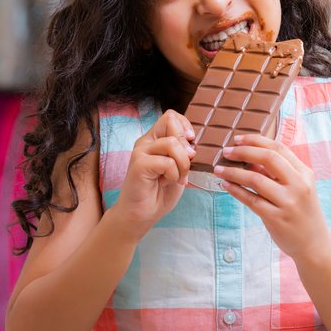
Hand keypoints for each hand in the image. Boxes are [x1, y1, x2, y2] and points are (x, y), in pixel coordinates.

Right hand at [113, 110, 194, 238]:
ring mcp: (141, 152)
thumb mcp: (178, 167)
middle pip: (171, 121)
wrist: (141, 215)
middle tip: (186, 164)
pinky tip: (167, 183)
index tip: (191, 143)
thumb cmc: (159, 192)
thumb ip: (183, 152)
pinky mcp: (139, 165)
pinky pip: (167, 162)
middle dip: (186, 144)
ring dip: (182, 163)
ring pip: (172, 143)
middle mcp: (146, 142)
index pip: (171, 116)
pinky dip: (173, 174)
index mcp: (155, 139)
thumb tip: (191, 143)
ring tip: (178, 177)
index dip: (185, 126)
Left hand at [215, 134, 330, 259]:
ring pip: (255, 179)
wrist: (314, 244)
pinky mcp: (277, 219)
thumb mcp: (299, 188)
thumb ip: (279, 173)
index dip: (256, 140)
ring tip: (219, 169)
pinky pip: (251, 200)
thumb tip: (248, 157)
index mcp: (304, 173)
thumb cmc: (302, 213)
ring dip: (233, 172)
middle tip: (226, 151)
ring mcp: (288, 202)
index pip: (279, 148)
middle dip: (243, 151)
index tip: (238, 138)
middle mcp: (298, 185)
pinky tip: (225, 185)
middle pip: (268, 158)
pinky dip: (236, 190)